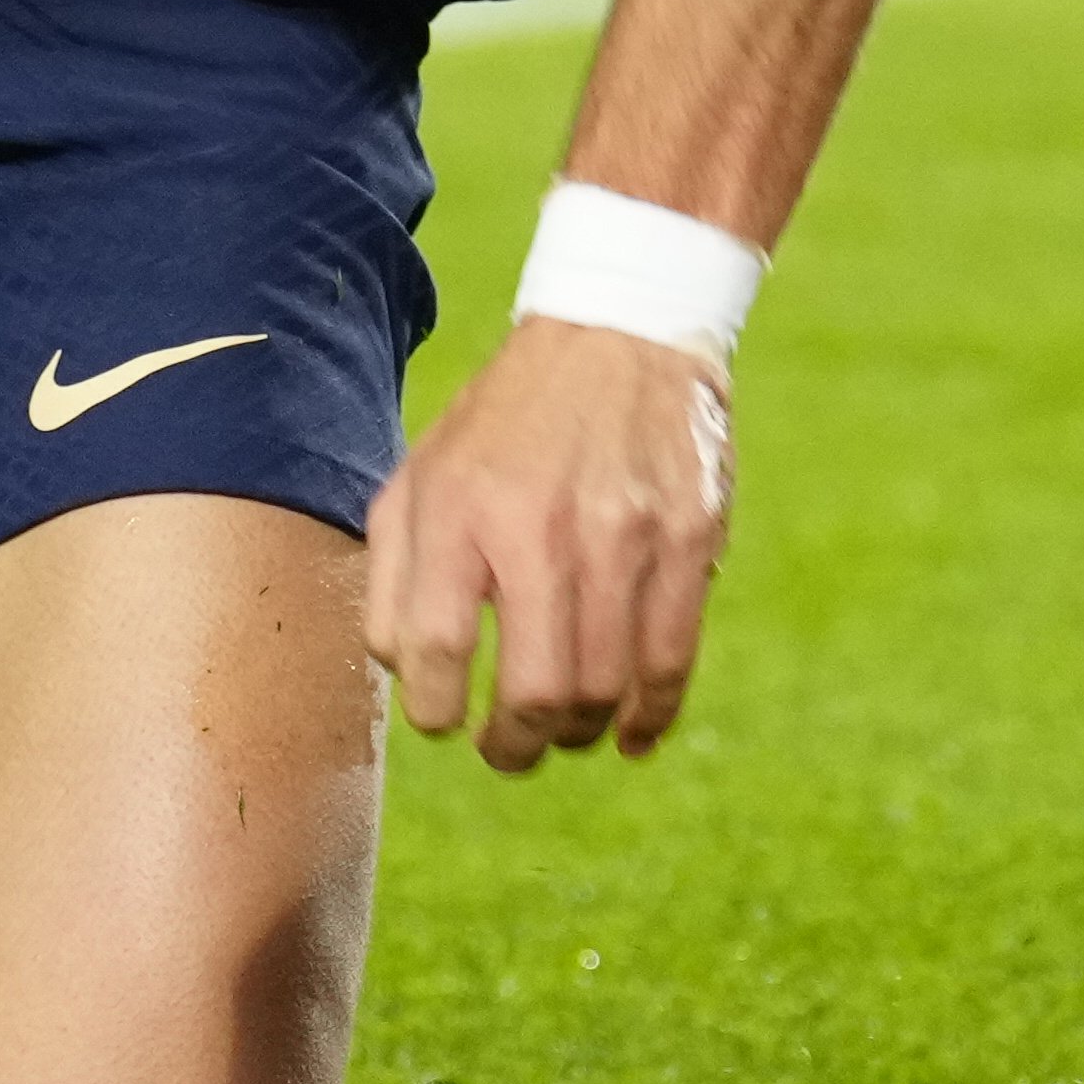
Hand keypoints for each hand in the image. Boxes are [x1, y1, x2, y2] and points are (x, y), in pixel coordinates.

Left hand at [361, 316, 733, 772]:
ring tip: (566, 731)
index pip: (435, 650)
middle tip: (510, 750)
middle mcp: (542, 525)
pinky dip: (650, 716)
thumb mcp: (421, 474)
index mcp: (460, 508)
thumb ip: (394, 575)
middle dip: (516, 746)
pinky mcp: (689, 537)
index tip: (445, 721)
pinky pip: (671, 661)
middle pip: (535, 690)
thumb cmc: (505, 426)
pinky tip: (631, 732)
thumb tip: (407, 677)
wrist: (620, 333)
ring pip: (605, 688)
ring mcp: (625, 534)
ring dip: (580, 734)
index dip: (434, 712)